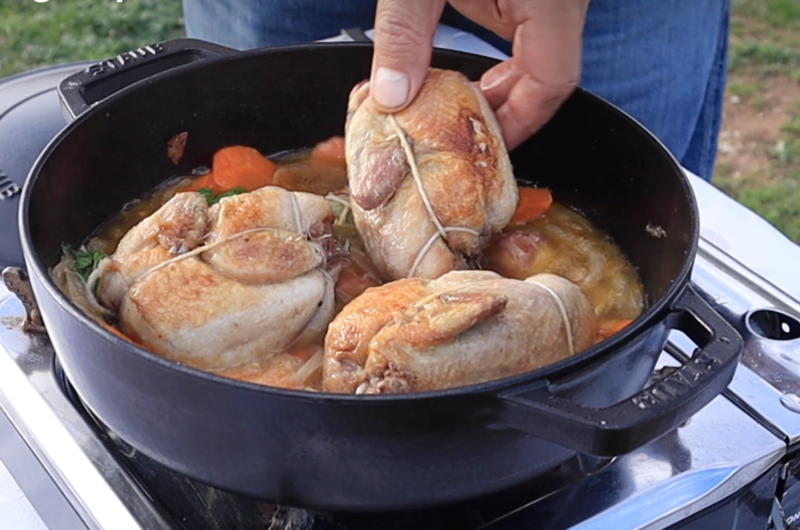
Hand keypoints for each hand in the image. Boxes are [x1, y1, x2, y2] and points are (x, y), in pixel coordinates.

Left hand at [371, 0, 588, 149]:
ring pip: (540, 57)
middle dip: (504, 111)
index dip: (518, 124)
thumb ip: (404, 34)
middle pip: (548, 76)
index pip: (552, 83)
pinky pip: (530, 33)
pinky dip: (501, 59)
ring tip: (458, 108)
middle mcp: (562, 0)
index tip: (482, 148)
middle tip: (462, 135)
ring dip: (501, 86)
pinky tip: (466, 70)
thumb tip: (391, 96)